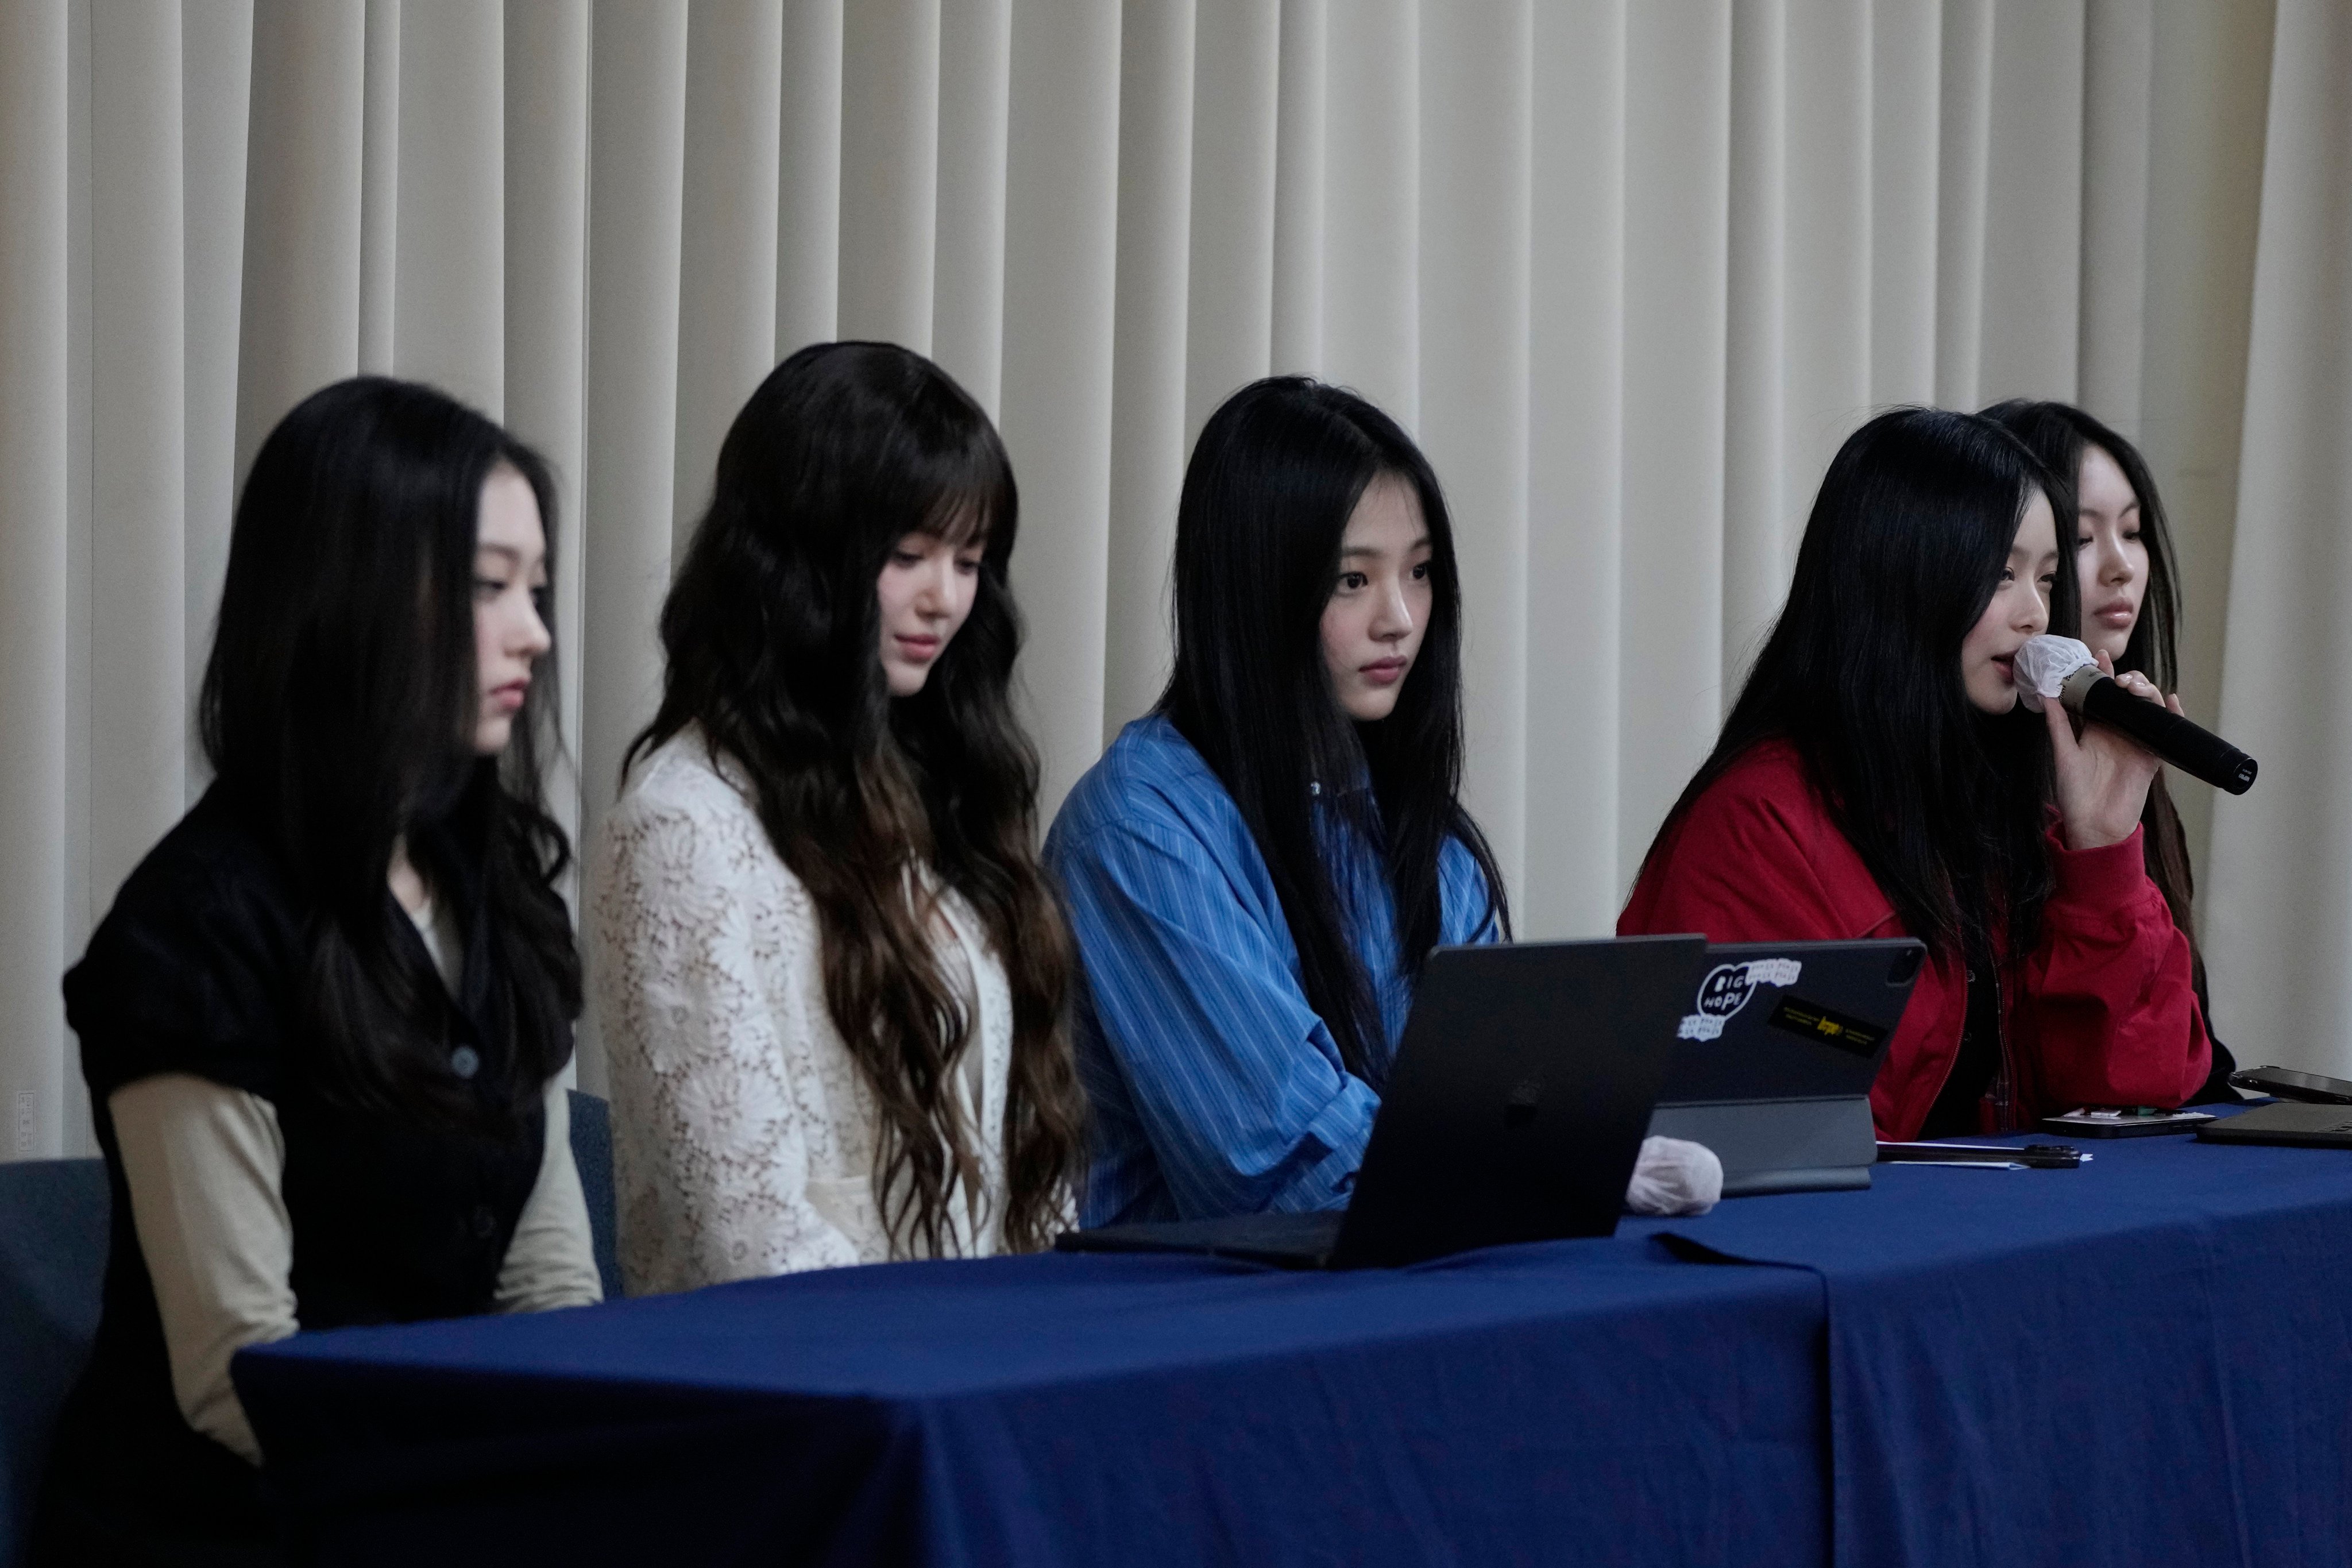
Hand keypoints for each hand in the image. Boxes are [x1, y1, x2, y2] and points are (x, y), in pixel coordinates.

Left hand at [2042, 650, 2182, 849]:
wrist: (2095, 824)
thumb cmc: (2076, 793)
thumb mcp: (2064, 754)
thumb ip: (2058, 725)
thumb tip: (2046, 694)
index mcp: (2095, 728)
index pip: (2101, 694)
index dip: (2102, 674)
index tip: (2097, 656)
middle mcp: (2118, 731)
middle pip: (2129, 696)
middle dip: (2128, 679)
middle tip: (2118, 678)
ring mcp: (2138, 741)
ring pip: (2149, 707)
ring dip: (2147, 691)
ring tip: (2134, 687)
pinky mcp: (2153, 756)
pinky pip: (2168, 731)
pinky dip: (2173, 714)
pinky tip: (2171, 700)